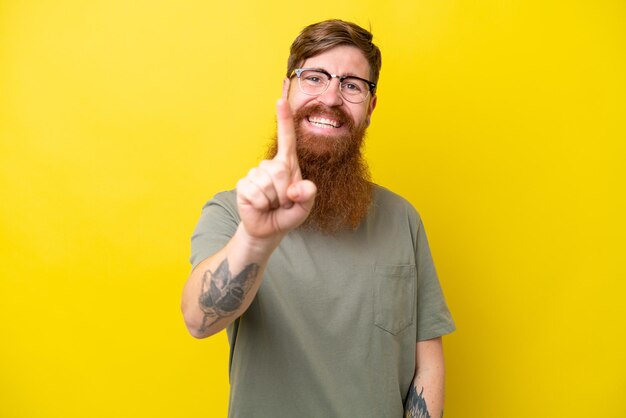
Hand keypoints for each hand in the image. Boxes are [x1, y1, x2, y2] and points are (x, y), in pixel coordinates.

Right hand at [236, 99, 316, 238]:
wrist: (268, 229)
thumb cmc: (288, 213)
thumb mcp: (305, 207)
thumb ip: (308, 196)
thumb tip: (296, 189)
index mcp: (288, 164)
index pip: (287, 138)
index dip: (284, 119)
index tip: (281, 100)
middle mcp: (270, 165)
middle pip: (280, 170)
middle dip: (286, 191)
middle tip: (284, 202)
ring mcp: (254, 174)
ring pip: (267, 183)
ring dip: (273, 200)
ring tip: (272, 204)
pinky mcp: (243, 185)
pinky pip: (255, 193)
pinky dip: (261, 204)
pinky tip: (260, 206)